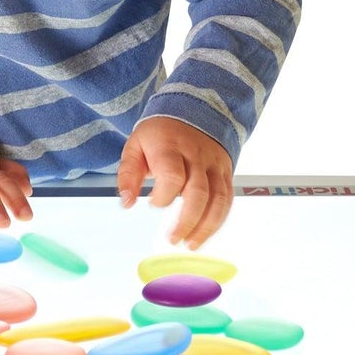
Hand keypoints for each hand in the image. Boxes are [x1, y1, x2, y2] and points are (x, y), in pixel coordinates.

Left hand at [117, 116, 232, 247]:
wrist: (192, 110)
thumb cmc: (159, 134)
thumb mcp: (136, 145)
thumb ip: (128, 173)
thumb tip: (126, 202)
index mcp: (169, 147)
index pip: (173, 175)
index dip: (164, 196)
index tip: (153, 204)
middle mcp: (196, 156)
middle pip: (199, 192)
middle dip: (187, 221)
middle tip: (172, 239)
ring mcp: (214, 164)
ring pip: (218, 199)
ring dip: (206, 227)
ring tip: (190, 244)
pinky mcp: (226, 172)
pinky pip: (227, 199)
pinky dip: (218, 220)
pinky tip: (205, 234)